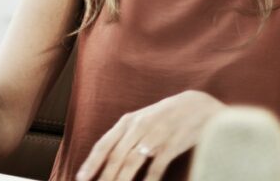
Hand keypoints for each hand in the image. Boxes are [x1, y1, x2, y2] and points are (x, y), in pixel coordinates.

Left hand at [76, 90, 225, 180]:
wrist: (198, 106)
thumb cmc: (165, 116)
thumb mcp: (141, 120)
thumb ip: (125, 137)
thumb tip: (106, 157)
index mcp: (127, 121)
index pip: (103, 144)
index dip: (91, 163)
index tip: (80, 178)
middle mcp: (138, 126)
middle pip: (115, 157)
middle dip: (104, 176)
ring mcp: (154, 135)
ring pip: (131, 162)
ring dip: (121, 180)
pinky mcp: (172, 143)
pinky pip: (156, 166)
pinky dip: (149, 179)